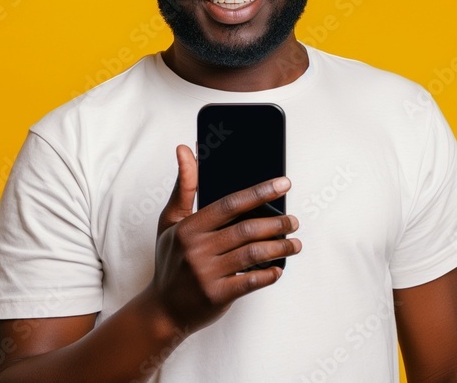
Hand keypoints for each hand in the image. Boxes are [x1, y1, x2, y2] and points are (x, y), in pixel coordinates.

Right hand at [149, 144, 300, 333]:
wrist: (162, 309)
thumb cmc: (170, 259)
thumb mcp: (171, 221)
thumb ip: (184, 186)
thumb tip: (185, 149)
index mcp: (188, 227)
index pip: (230, 204)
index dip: (260, 192)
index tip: (283, 183)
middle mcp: (197, 249)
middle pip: (246, 229)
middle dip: (276, 222)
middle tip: (293, 220)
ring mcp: (206, 274)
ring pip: (253, 254)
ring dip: (280, 247)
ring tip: (294, 243)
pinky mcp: (216, 296)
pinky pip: (250, 282)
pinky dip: (269, 274)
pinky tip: (279, 269)